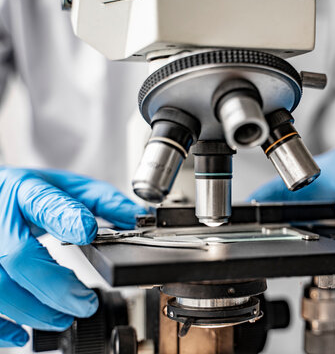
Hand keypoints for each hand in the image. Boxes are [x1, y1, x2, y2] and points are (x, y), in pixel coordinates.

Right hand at [0, 167, 145, 346]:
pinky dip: (2, 325)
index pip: (44, 204)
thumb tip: (135, 218)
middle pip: (18, 256)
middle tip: (85, 302)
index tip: (88, 232)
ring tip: (63, 318)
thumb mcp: (68, 186)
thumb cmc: (28, 193)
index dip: (66, 219)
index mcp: (25, 190)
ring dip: (33, 309)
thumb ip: (103, 201)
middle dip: (55, 285)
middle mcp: (0, 216)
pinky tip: (21, 333)